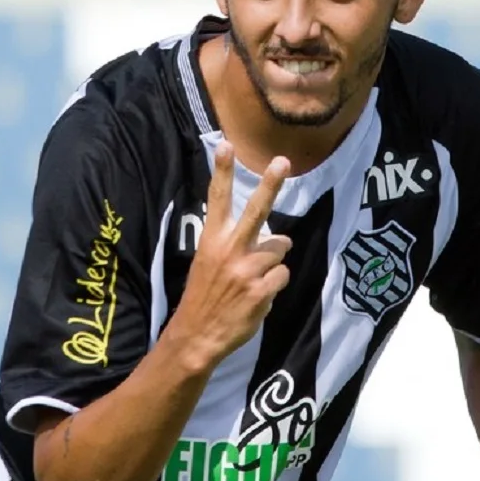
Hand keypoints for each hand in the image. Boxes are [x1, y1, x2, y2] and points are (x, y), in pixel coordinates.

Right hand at [168, 140, 291, 370]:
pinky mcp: (261, 290)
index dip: (222, 171)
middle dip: (270, 184)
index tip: (225, 144)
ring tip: (252, 280)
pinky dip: (274, 285)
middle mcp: (229, 250)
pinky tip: (257, 297)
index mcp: (212, 240)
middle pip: (256, 210)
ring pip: (279, 250)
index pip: (217, 199)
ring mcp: (246, 270)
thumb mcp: (207, 263)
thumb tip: (275, 237)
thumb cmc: (204, 296)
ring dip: (273, 263)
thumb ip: (236, 244)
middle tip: (282, 162)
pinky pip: (282, 276)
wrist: (197, 336)